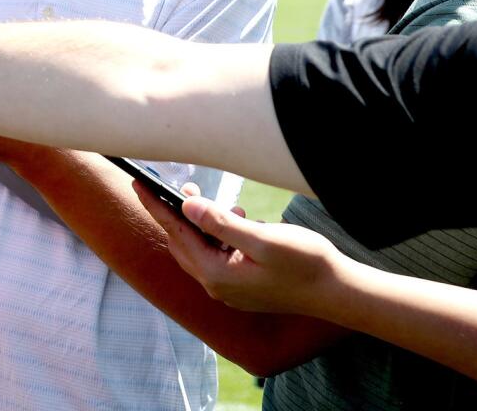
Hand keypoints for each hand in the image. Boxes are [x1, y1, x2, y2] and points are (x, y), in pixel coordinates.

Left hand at [135, 181, 344, 315]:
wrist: (337, 293)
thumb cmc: (305, 263)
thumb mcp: (263, 239)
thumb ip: (222, 223)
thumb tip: (187, 205)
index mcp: (216, 274)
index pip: (176, 232)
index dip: (155, 205)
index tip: (138, 183)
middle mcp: (217, 286)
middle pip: (183, 242)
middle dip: (177, 212)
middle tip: (180, 185)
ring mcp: (229, 289)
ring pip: (200, 249)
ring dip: (201, 224)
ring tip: (213, 201)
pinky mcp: (242, 287)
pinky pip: (217, 256)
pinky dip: (218, 236)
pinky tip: (238, 220)